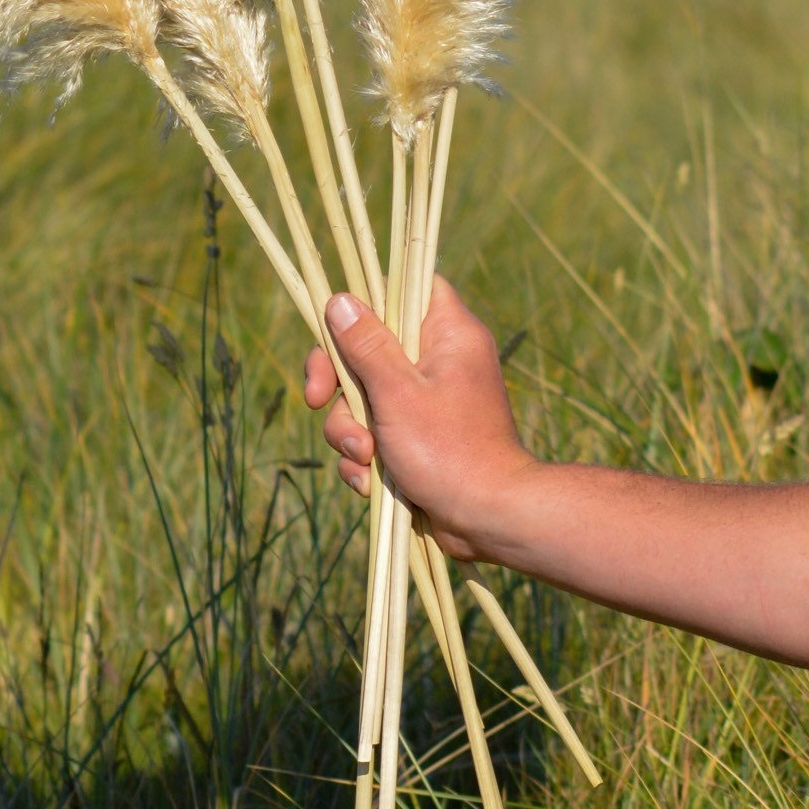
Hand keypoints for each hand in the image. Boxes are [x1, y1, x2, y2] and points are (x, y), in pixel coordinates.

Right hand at [302, 279, 534, 561]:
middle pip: (369, 347)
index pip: (405, 287)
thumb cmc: (450, 451)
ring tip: (364, 458)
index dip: (366, 300)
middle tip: (320, 401)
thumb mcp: (398, 393)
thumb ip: (366, 345)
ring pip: (364, 397)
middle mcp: (438, 360)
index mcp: (448, 334)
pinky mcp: (416, 438)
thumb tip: (339, 299)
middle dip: (341, 385)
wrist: (489, 521)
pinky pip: (374, 433)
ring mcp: (427, 401)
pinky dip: (365, 457)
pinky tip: (368, 480)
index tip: (335, 327)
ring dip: (349, 430)